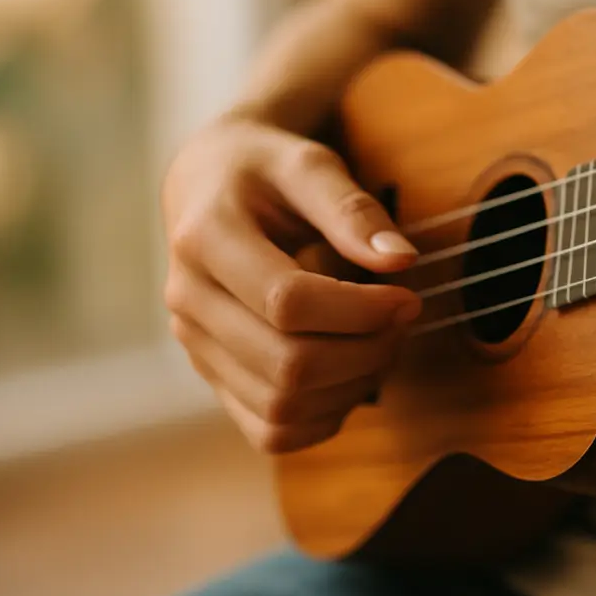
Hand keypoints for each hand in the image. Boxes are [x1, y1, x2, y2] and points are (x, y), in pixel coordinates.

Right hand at [162, 115, 421, 452]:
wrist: (210, 184)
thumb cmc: (266, 171)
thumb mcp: (309, 164)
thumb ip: (352, 209)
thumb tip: (400, 259)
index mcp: (204, 239)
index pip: (287, 303)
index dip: (361, 310)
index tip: (406, 295)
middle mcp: (189, 300)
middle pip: (287, 365)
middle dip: (366, 351)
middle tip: (403, 319)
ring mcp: (196, 345)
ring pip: (281, 408)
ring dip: (351, 386)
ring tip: (382, 343)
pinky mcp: (213, 375)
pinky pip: (270, 431)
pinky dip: (325, 418)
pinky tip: (352, 373)